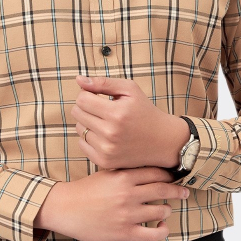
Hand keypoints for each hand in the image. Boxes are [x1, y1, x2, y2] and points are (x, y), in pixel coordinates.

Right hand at [37, 166, 190, 240]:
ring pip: (161, 210)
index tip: (175, 176)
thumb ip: (126, 170)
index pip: (156, 172)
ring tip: (165, 210)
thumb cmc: (85, 190)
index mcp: (123, 176)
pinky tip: (161, 227)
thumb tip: (147, 168)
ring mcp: (128, 214)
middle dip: (177, 190)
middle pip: (163, 189)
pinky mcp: (125, 232)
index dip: (169, 175)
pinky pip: (153, 234)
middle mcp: (128, 194)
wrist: (65, 208)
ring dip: (167, 210)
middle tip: (184, 191)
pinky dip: (162, 230)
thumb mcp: (106, 172)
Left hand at [71, 75, 187, 169]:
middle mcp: (110, 133)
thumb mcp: (130, 90)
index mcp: (116, 113)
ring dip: (87, 123)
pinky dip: (89, 138)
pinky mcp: (104, 161)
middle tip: (101, 109)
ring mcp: (107, 149)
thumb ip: (103, 83)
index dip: (87, 95)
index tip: (97, 97)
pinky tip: (103, 135)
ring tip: (105, 122)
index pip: (82, 99)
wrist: (163, 141)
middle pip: (77, 113)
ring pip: (78, 129)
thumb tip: (78, 79)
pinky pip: (82, 144)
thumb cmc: (145, 111)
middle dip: (86, 107)